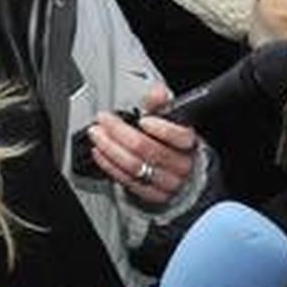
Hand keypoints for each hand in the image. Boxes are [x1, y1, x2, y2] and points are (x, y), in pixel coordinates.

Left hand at [88, 87, 197, 204]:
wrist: (177, 172)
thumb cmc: (171, 142)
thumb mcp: (168, 118)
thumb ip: (160, 103)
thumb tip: (158, 92)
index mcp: (189, 143)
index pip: (180, 137)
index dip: (162, 128)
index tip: (143, 119)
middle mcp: (181, 165)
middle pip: (149, 150)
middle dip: (121, 132)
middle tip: (104, 120)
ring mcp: (167, 183)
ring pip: (135, 166)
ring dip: (110, 149)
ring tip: (98, 135)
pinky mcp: (153, 195)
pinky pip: (128, 181)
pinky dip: (110, 166)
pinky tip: (101, 153)